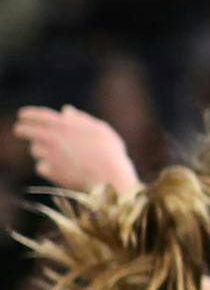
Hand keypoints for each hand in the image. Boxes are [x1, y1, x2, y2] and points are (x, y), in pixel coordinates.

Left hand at [13, 106, 139, 191]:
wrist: (108, 179)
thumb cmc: (109, 152)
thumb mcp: (100, 130)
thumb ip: (81, 119)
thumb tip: (66, 111)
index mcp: (64, 125)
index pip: (39, 115)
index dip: (28, 114)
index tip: (22, 115)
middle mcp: (52, 138)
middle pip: (26, 131)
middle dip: (22, 130)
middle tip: (20, 130)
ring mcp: (49, 155)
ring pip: (35, 149)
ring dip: (40, 149)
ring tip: (54, 151)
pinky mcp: (49, 172)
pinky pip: (42, 167)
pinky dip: (48, 166)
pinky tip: (60, 167)